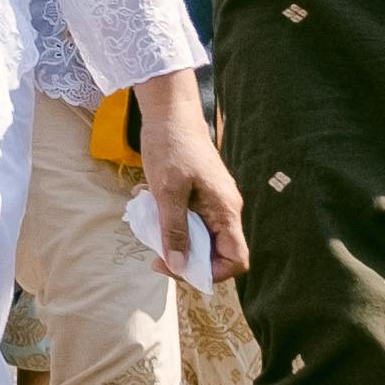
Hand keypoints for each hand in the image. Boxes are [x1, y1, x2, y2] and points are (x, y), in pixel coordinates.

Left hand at [136, 70, 252, 287]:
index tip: (179, 267)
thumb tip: (179, 267)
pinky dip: (169, 218)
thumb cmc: (171, 147)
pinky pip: (189, 218)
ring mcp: (214, 201)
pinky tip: (148, 204)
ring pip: (200, 235)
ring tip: (149, 226)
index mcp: (226, 210)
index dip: (213, 273)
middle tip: (156, 254)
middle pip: (216, 252)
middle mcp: (225, 209)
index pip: (237, 259)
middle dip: (187, 257)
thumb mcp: (167, 192)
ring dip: (174, 236)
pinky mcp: (200, 193)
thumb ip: (174, 230)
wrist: (169, 112)